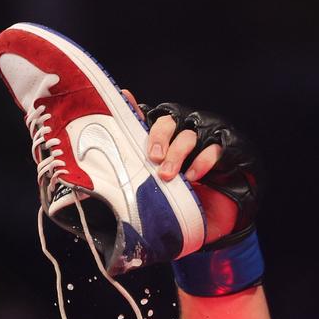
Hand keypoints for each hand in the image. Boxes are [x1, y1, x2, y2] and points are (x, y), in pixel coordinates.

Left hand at [122, 91, 258, 246]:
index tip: (124, 98)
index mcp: (161, 146)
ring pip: (187, 135)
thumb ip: (130, 188)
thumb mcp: (152, 198)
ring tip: (169, 175)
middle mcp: (179, 139)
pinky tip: (194, 177)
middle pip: (167, 123)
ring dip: (177, 153)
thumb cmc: (180, 208)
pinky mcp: (222, 153)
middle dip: (158, 138)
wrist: (215, 221)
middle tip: (152, 158)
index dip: (134, 109)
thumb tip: (95, 186)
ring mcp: (202, 144)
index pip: (145, 122)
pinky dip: (202, 161)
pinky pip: (212, 149)